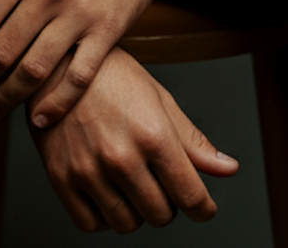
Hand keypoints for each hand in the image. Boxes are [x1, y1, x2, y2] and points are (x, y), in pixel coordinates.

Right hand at [31, 47, 238, 232]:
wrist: (59, 63)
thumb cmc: (112, 76)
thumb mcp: (160, 100)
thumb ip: (193, 142)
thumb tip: (228, 169)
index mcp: (152, 134)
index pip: (190, 195)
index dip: (203, 208)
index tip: (204, 208)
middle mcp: (121, 156)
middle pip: (160, 215)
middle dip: (168, 204)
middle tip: (160, 182)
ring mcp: (89, 171)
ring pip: (127, 224)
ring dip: (136, 211)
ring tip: (133, 183)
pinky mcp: (62, 179)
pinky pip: (92, 224)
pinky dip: (104, 216)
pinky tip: (108, 191)